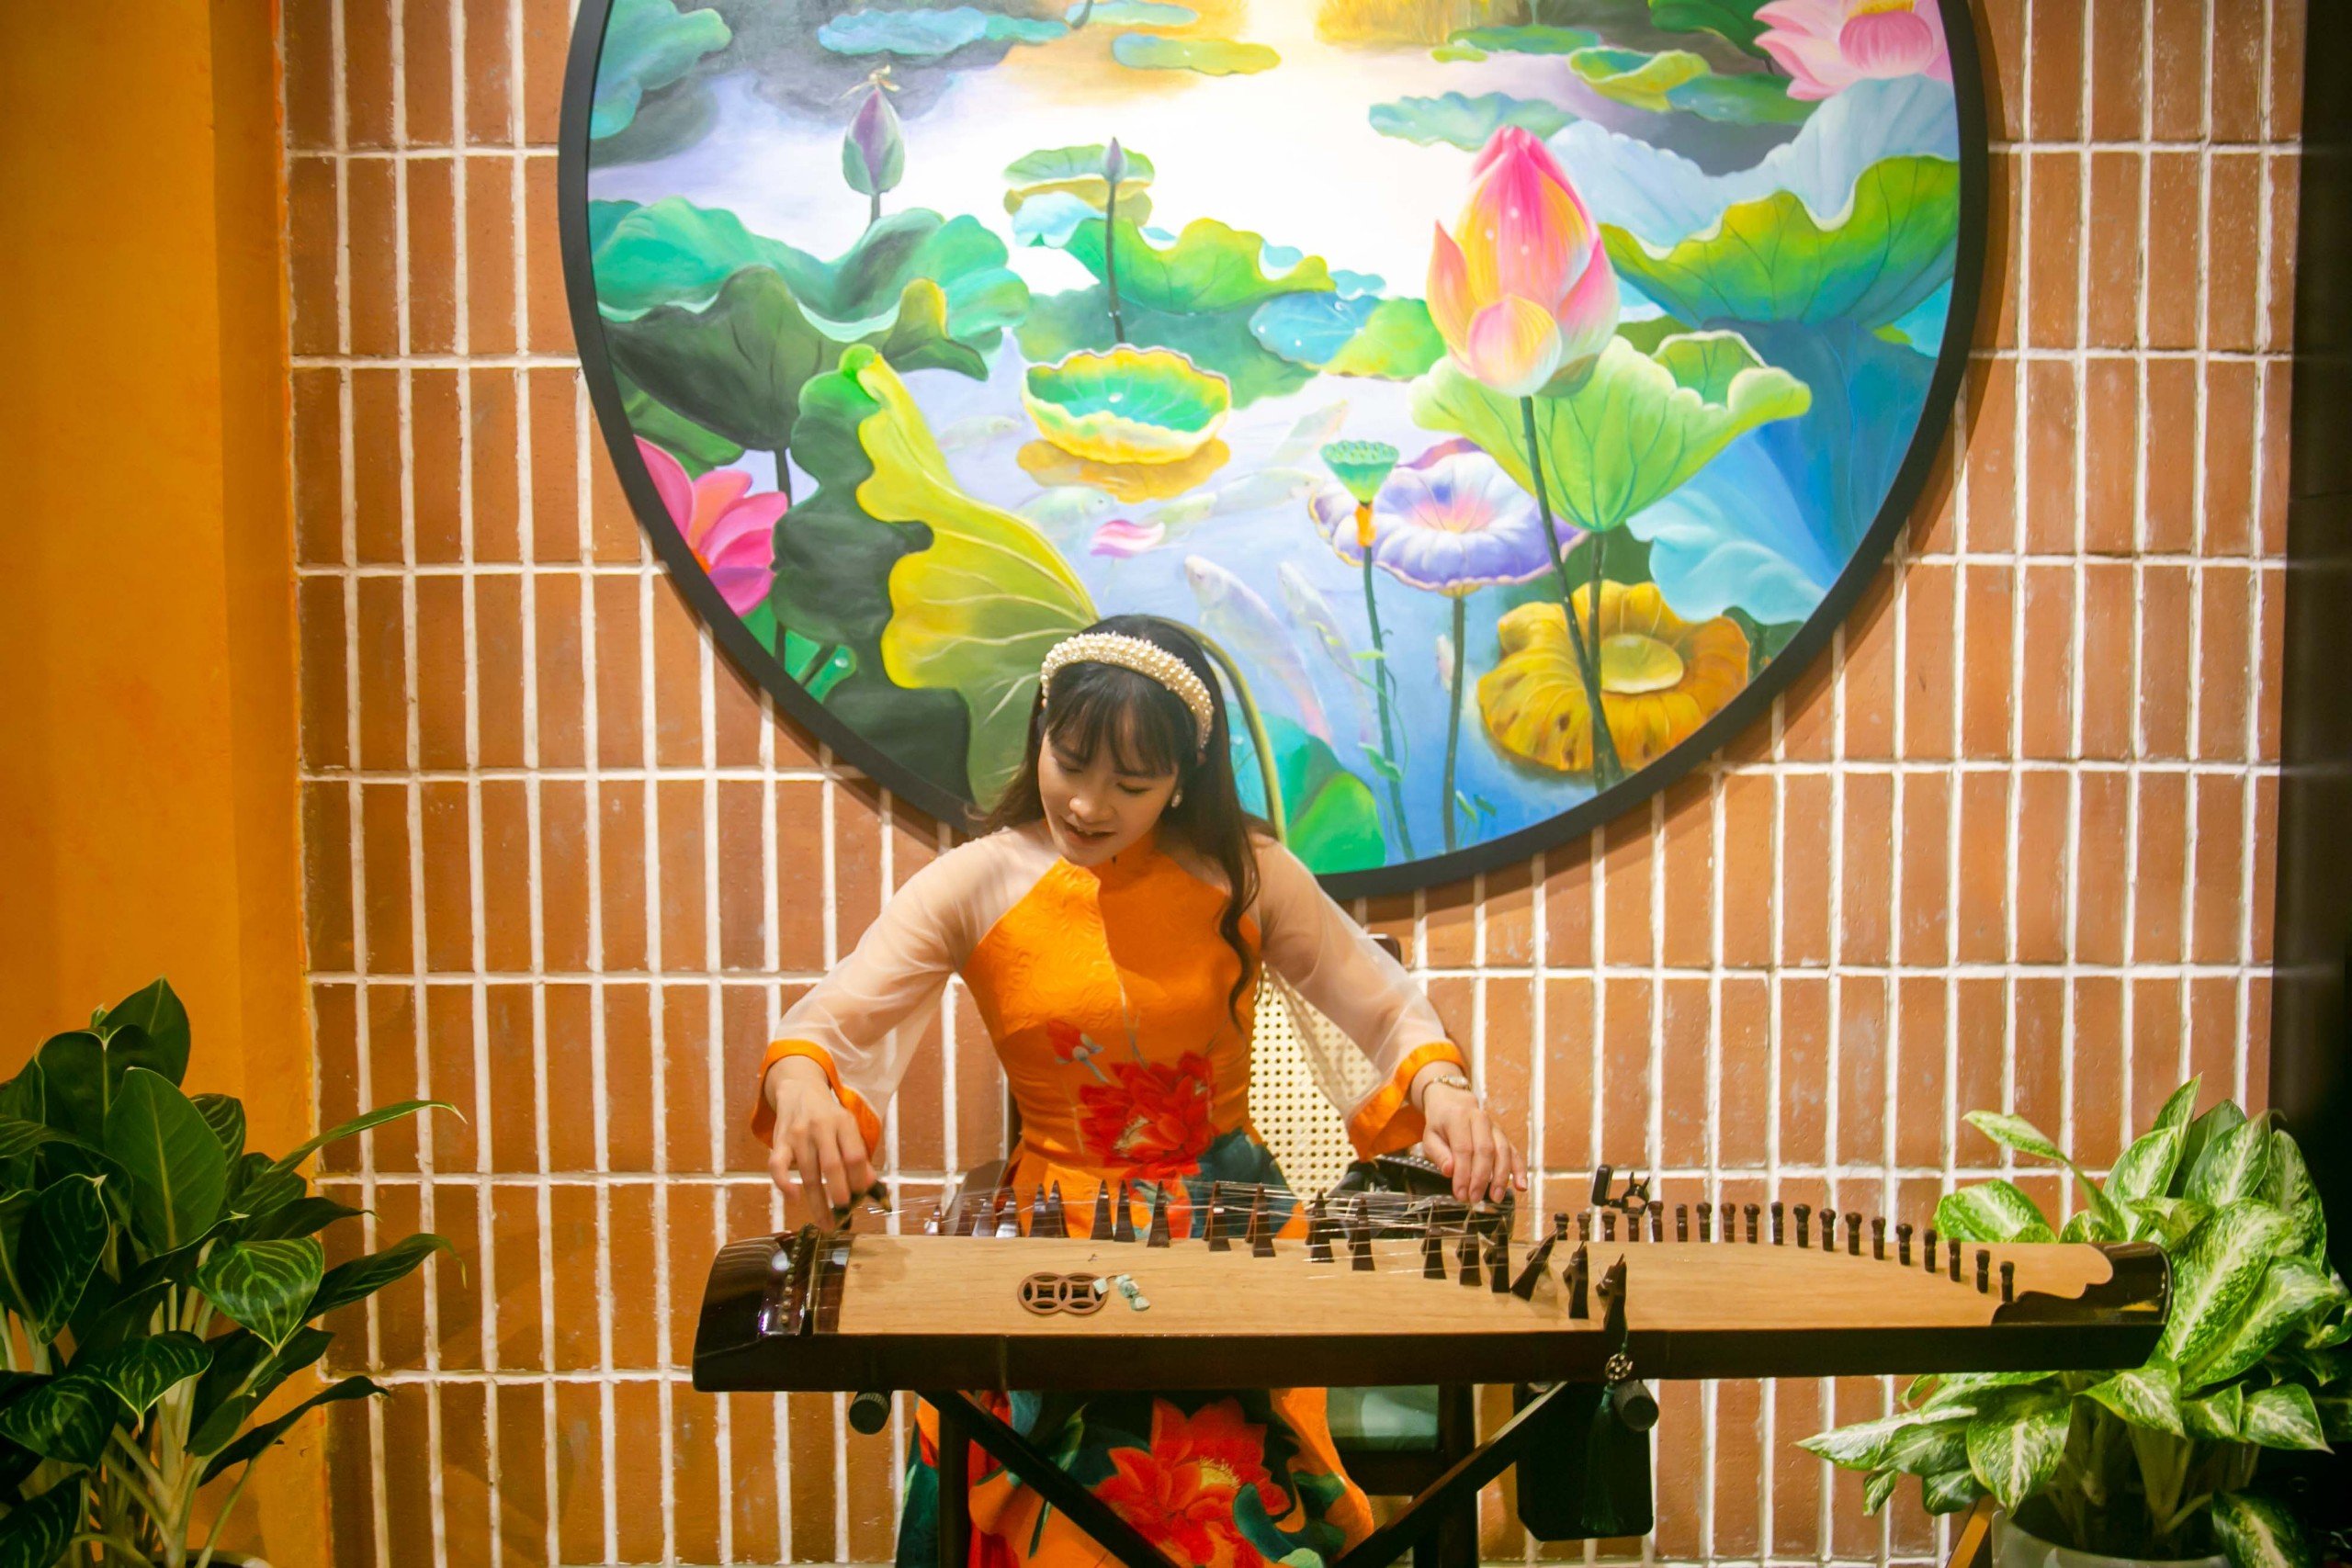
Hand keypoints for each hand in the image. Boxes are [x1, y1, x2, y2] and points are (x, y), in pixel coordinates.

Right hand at [763, 1056, 874, 1215]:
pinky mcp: (779, 1142)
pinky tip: (793, 1199)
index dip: (859, 1179)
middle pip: (832, 1165)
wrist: (799, 1091)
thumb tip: (868, 1186)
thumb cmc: (829, 1116)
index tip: (860, 1198)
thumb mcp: (848, 1128)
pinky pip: (777, 1166)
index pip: (855, 1155)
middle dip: (839, 1193)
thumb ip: (858, 1155)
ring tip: (825, 1223)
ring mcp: (798, 1135)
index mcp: (843, 1123)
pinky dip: (784, 1184)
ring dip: (817, 1202)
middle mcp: (821, 1127)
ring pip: (808, 1173)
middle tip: (844, 1214)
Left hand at [1415, 1069, 1526, 1203]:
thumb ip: (1438, 1154)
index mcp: (1458, 1117)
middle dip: (1481, 1178)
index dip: (1463, 1173)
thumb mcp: (1430, 1137)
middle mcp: (1480, 1119)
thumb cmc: (1440, 1124)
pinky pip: (1514, 1152)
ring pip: (1503, 1151)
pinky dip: (1519, 1170)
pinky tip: (1521, 1186)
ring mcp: (1494, 1127)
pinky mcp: (1503, 1136)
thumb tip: (1449, 1171)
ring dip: (1501, 1177)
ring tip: (1496, 1197)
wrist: (1453, 1103)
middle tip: (1474, 1198)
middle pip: (1485, 1150)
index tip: (1460, 1194)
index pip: (1463, 1148)